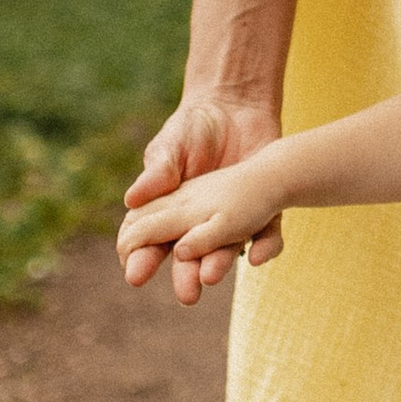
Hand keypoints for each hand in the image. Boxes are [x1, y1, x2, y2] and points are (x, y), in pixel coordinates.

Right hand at [124, 89, 285, 290]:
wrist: (238, 107)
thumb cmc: (195, 127)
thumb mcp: (172, 145)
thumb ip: (158, 171)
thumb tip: (132, 198)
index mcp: (170, 211)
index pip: (151, 241)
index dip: (142, 258)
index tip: (135, 274)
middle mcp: (200, 222)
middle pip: (190, 256)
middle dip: (185, 276)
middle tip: (186, 295)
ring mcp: (233, 219)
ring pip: (228, 250)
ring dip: (221, 264)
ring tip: (213, 276)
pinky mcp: (264, 211)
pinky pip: (268, 234)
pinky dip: (265, 245)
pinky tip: (259, 255)